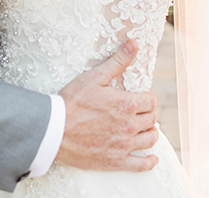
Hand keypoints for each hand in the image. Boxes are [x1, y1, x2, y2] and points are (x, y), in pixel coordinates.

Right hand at [58, 40, 158, 171]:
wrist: (56, 130)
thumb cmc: (73, 101)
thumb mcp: (95, 76)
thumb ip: (118, 61)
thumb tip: (134, 44)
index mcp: (126, 104)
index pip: (151, 101)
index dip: (147, 98)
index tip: (140, 98)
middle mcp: (129, 126)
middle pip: (152, 120)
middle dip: (148, 114)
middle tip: (140, 112)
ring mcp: (124, 145)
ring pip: (150, 139)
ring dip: (150, 133)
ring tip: (144, 128)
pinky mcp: (116, 161)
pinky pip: (141, 165)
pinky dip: (149, 161)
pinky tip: (151, 157)